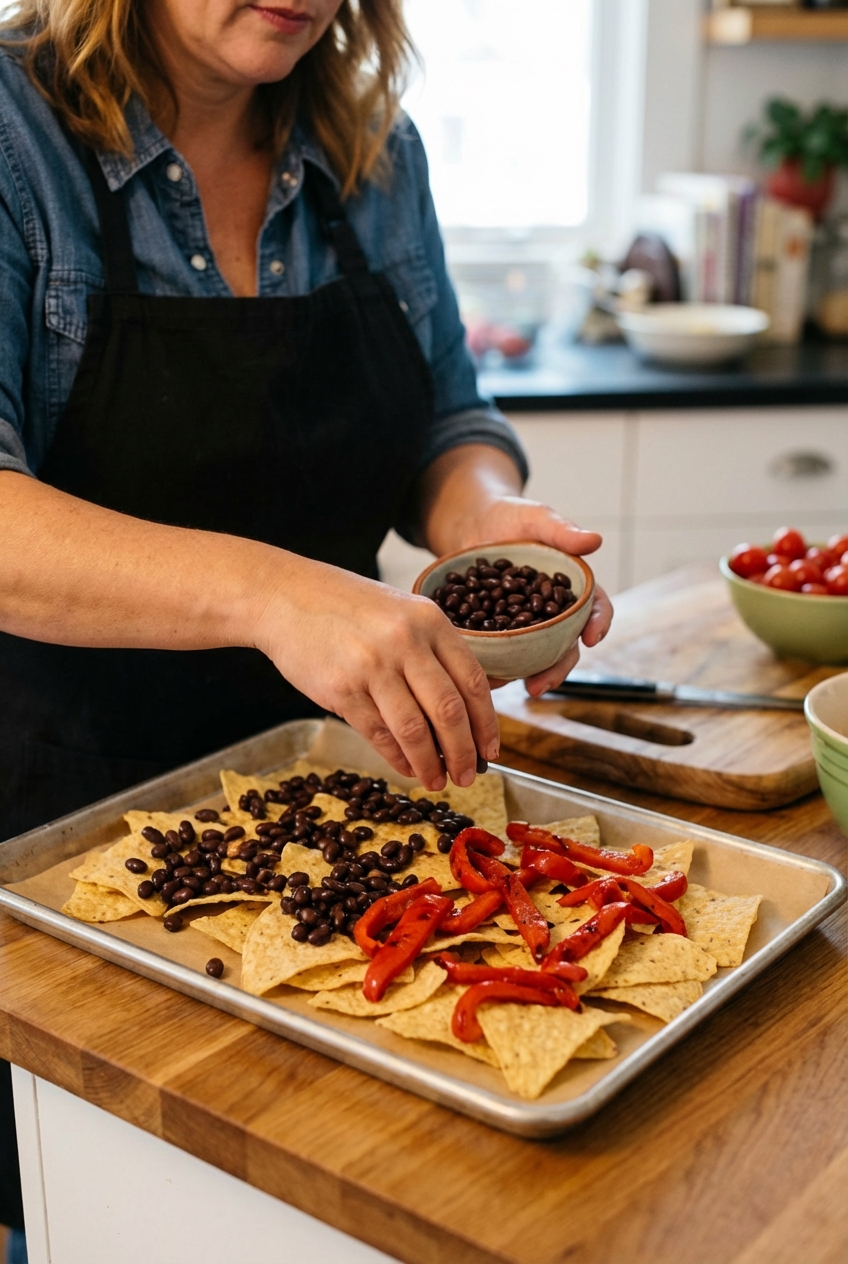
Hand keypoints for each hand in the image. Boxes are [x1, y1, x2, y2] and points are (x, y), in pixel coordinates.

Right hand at [253, 553, 498, 792]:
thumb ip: (433, 651)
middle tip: (467, 776)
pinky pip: (379, 734)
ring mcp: (372, 666)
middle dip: (463, 752)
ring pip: (415, 730)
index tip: (490, 749)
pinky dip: (397, 758)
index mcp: (430, 621)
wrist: (285, 596)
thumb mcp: (402, 613)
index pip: (473, 682)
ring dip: (430, 763)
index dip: (486, 723)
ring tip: (437, 781)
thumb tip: (465, 712)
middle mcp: (405, 642)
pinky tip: (406, 767)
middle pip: (450, 711)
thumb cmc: (347, 607)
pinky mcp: (341, 690)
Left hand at [465, 494, 613, 696]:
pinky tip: (481, 676)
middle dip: (557, 668)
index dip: (599, 623)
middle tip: (540, 684)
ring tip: (509, 688)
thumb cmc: (511, 519)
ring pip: (533, 657)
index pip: (594, 608)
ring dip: (524, 676)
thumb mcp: (535, 518)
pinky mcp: (498, 632)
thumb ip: (561, 530)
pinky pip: (501, 652)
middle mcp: (554, 614)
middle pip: (564, 645)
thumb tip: (594, 540)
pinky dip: (494, 666)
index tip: (592, 638)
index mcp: (572, 589)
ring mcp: (526, 627)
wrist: (472, 526)